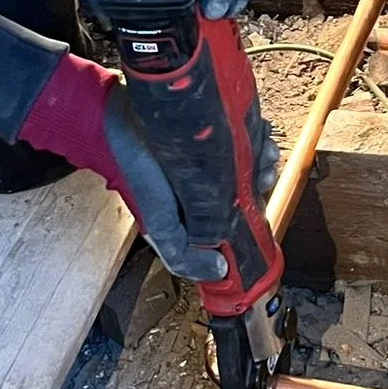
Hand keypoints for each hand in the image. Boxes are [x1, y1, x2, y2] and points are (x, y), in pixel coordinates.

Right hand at [19, 54, 278, 282]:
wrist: (123, 117)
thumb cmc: (137, 168)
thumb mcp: (158, 222)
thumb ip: (182, 255)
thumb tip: (220, 271)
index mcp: (201, 206)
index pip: (238, 215)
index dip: (254, 212)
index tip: (262, 205)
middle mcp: (210, 179)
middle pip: (249, 183)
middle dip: (261, 179)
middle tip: (264, 175)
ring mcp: (214, 150)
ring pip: (252, 158)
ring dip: (263, 157)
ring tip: (263, 152)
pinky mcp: (216, 123)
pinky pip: (247, 130)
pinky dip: (258, 133)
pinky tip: (258, 132)